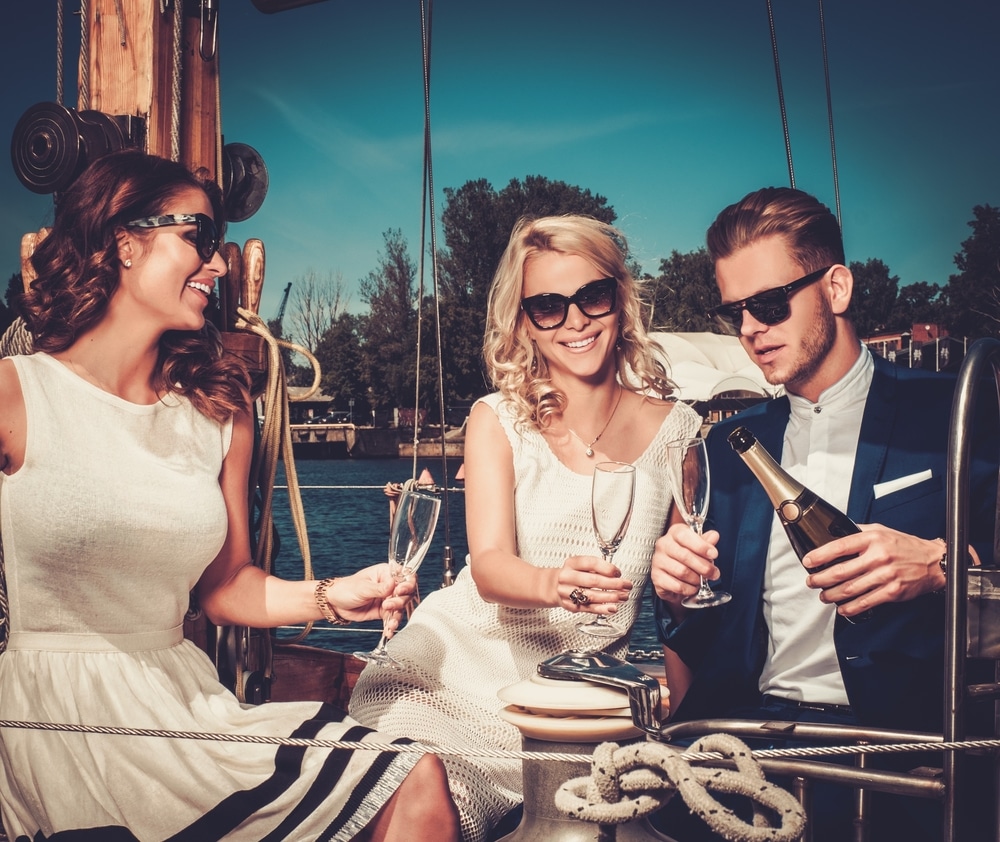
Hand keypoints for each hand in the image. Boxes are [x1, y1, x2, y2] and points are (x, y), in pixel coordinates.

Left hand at [329, 564, 415, 628]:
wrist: (335, 604)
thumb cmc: (346, 589)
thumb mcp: (362, 587)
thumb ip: (379, 588)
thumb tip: (393, 584)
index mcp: (386, 573)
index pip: (405, 575)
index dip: (407, 583)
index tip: (399, 591)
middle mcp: (390, 585)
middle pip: (406, 593)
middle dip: (400, 602)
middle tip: (387, 606)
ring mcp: (388, 598)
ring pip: (401, 607)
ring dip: (397, 616)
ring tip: (390, 623)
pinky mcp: (384, 611)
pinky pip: (393, 618)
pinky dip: (392, 625)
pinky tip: (389, 631)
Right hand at [557, 554, 632, 613]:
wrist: (555, 586)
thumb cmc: (574, 574)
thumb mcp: (582, 565)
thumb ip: (598, 568)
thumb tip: (617, 575)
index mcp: (572, 563)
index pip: (591, 563)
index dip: (608, 568)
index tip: (619, 573)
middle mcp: (567, 577)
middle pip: (593, 581)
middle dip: (614, 584)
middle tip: (627, 586)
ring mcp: (566, 592)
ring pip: (591, 596)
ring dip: (610, 597)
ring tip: (623, 597)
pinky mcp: (569, 605)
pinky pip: (588, 608)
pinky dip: (602, 609)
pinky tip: (612, 608)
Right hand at [650, 523, 720, 611]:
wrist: (672, 576)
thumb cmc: (686, 558)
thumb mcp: (698, 546)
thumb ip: (706, 542)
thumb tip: (713, 536)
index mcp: (674, 533)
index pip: (685, 536)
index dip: (701, 546)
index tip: (713, 554)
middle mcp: (663, 545)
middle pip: (685, 556)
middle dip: (704, 567)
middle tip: (713, 573)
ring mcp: (658, 561)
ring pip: (682, 572)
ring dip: (696, 579)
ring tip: (701, 581)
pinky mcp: (656, 578)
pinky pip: (677, 586)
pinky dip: (689, 589)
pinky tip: (692, 587)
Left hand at [803, 524, 945, 616]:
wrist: (934, 562)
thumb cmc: (906, 546)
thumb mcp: (881, 530)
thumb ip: (859, 532)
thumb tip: (836, 532)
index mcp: (872, 539)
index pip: (839, 546)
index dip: (820, 555)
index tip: (809, 561)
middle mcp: (878, 557)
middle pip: (841, 571)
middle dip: (821, 579)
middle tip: (812, 582)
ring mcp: (885, 576)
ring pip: (851, 589)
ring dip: (832, 595)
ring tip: (824, 595)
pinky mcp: (892, 591)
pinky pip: (866, 602)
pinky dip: (851, 607)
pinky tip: (842, 608)